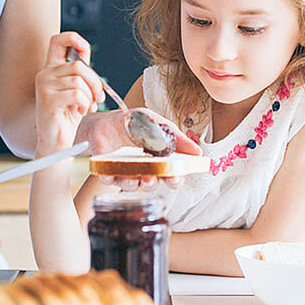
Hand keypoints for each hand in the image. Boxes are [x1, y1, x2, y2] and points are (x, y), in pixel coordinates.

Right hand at [35, 32, 104, 155]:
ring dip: (90, 96)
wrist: (56, 140)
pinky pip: (76, 94)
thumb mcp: (77, 90)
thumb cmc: (67, 115)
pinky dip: (85, 104)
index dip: (73, 38)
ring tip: (88, 107)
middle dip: (95, 82)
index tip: (84, 49)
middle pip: (78, 65)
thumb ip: (80, 73)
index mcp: (51, 68)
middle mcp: (45, 74)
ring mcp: (44, 86)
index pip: (57, 40)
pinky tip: (80, 112)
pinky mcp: (48, 100)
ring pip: (79, 81)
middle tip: (98, 98)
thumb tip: (85, 53)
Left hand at [75, 107, 199, 191]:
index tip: (175, 176)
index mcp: (158, 161)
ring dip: (134, 183)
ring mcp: (125, 172)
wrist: (107, 119)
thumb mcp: (159, 125)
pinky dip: (110, 177)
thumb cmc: (135, 123)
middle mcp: (143, 170)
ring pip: (131, 185)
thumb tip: (198, 152)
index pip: (170, 176)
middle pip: (152, 185)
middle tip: (153, 177)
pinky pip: (109, 179)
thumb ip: (177, 139)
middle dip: (154, 183)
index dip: (175, 179)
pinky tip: (111, 172)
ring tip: (134, 174)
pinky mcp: (106, 171)